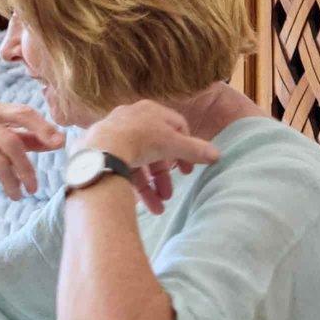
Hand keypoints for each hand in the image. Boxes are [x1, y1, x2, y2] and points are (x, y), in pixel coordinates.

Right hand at [0, 101, 65, 200]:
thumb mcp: (0, 139)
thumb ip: (28, 138)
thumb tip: (59, 141)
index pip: (22, 113)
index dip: (43, 127)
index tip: (61, 143)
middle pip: (11, 143)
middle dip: (27, 169)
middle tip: (34, 189)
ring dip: (11, 183)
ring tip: (17, 195)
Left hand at [80, 100, 222, 214]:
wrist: (101, 149)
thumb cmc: (141, 139)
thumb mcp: (173, 144)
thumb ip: (195, 150)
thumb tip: (218, 155)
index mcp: (150, 111)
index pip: (175, 128)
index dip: (185, 149)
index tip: (188, 170)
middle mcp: (131, 120)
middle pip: (155, 150)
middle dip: (164, 176)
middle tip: (170, 194)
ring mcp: (114, 136)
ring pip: (139, 163)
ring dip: (151, 186)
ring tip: (158, 208)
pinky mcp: (103, 152)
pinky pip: (123, 169)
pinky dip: (134, 186)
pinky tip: (143, 205)